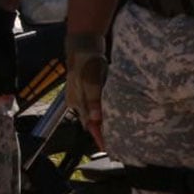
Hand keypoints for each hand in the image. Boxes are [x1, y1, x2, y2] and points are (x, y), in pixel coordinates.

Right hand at [65, 31, 108, 149]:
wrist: (82, 44)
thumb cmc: (87, 61)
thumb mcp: (91, 80)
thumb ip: (93, 99)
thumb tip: (95, 119)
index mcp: (78, 102)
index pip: (89, 125)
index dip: (98, 138)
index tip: (108, 150)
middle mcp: (77, 101)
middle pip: (90, 122)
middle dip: (100, 133)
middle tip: (116, 144)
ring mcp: (80, 95)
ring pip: (91, 114)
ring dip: (101, 123)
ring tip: (115, 131)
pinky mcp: (86, 89)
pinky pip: (94, 105)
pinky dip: (102, 112)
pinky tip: (109, 113)